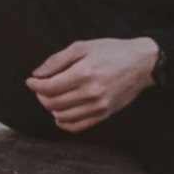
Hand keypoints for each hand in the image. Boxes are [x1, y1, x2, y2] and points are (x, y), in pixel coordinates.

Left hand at [26, 37, 159, 132]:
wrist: (142, 63)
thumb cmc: (112, 51)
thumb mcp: (83, 46)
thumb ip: (57, 60)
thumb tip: (37, 74)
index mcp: (85, 73)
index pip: (49, 87)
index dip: (35, 85)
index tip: (31, 80)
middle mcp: (91, 93)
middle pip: (53, 103)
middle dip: (41, 95)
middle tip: (40, 86)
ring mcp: (99, 107)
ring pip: (62, 116)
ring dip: (51, 108)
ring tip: (52, 96)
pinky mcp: (104, 115)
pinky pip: (76, 126)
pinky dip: (63, 121)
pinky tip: (61, 111)